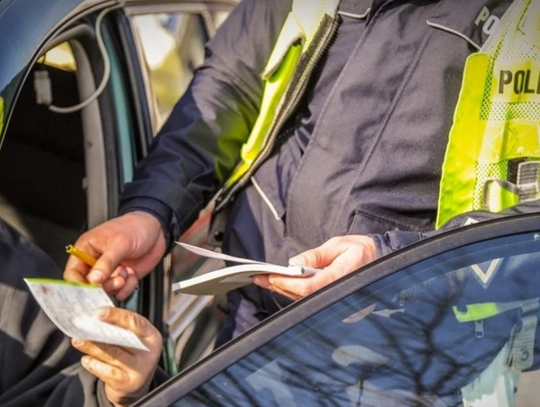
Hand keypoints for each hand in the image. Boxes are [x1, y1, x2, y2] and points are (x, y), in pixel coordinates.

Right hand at [64, 211, 166, 299]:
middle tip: (115, 280)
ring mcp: (110, 271)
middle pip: (88, 286)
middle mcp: (96, 262)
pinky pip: (120, 292)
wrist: (157, 228)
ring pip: (105, 290)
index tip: (89, 290)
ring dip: (117, 286)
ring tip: (126, 273)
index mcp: (86, 249)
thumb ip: (106, 262)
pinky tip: (132, 274)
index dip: (78, 284)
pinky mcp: (122, 277)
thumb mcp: (119, 243)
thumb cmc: (135, 227)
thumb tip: (93, 279)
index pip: (73, 272)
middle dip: (102, 286)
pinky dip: (128, 287)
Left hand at [72, 307, 161, 406]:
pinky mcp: (128, 383)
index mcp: (151, 336)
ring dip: (92, 347)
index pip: (136, 322)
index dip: (117, 316)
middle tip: (83, 326)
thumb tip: (97, 317)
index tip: (99, 312)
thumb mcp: (133, 339)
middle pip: (123, 339)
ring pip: (112, 355)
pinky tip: (85, 359)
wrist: (136, 383)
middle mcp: (149, 352)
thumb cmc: (131, 353)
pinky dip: (94, 364)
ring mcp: (140, 369)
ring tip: (78, 341)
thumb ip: (121, 328)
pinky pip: (107, 372)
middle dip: (101, 332)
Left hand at [253, 235, 376, 300]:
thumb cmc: (360, 250)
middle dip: (278, 286)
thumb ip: (315, 256)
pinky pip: (308, 298)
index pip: (308, 286)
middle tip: (259, 277)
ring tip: (264, 280)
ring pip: (303, 299)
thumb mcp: (338, 245)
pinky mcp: (332, 299)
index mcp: (340, 277)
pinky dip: (292, 291)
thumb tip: (293, 263)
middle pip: (301, 295)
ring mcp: (334, 298)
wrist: (380, 259)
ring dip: (282, 289)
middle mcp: (336, 292)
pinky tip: (280, 284)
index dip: (287, 283)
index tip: (270, 276)